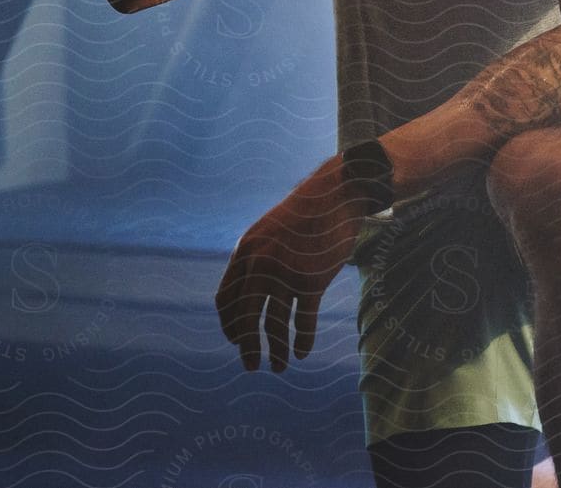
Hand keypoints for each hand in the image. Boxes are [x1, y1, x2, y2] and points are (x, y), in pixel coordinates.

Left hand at [214, 158, 365, 372]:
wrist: (337, 194)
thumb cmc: (306, 213)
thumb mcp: (269, 230)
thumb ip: (256, 257)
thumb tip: (248, 291)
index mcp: (244, 252)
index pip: (224, 300)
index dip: (229, 325)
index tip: (237, 340)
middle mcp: (260, 265)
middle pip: (245, 317)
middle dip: (247, 346)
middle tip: (251, 366)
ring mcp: (286, 273)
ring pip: (275, 324)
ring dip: (276, 350)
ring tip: (279, 367)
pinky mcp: (312, 281)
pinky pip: (303, 320)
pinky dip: (302, 340)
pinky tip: (302, 352)